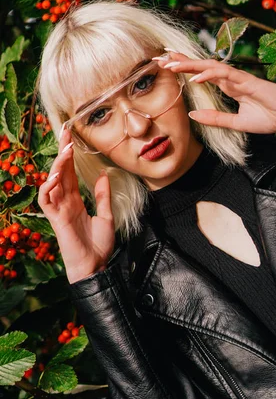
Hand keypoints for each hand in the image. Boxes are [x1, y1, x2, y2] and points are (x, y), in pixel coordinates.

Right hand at [38, 126, 114, 283]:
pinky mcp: (56, 219)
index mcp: (75, 200)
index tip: (70, 137)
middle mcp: (65, 202)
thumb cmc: (99, 245)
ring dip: (57, 165)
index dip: (69, 155)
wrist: (96, 265)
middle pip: (60, 172)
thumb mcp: (106, 215)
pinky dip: (48, 188)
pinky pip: (46, 201)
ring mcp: (59, 210)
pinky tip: (56, 177)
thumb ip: (102, 196)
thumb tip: (102, 176)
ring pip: (52, 182)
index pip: (70, 173)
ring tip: (66, 151)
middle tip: (65, 132)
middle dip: (61, 152)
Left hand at [161, 53, 275, 133]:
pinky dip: (209, 74)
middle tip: (159, 58)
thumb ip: (214, 118)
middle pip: (200, 65)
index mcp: (227, 86)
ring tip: (170, 66)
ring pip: (209, 65)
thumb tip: (193, 114)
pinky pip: (225, 74)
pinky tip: (195, 77)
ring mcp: (237, 77)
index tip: (165, 65)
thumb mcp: (234, 123)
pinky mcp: (246, 80)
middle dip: (180, 61)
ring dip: (189, 65)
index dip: (183, 68)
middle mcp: (230, 78)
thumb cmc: (267, 119)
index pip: (200, 73)